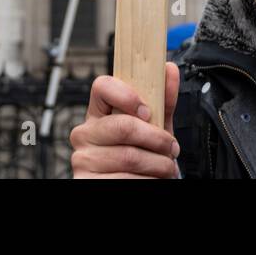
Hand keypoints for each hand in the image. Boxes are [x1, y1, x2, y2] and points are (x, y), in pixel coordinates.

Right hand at [70, 62, 180, 177]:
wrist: (130, 185)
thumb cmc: (140, 153)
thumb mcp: (153, 126)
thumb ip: (162, 100)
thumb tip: (169, 69)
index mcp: (98, 113)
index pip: (101, 87)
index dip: (127, 96)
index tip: (148, 111)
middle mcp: (85, 133)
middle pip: (123, 126)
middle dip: (157, 139)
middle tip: (171, 147)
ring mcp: (84, 159)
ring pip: (129, 157)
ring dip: (158, 164)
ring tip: (166, 167)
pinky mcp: (87, 181)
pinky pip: (125, 179)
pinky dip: (147, 180)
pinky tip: (152, 179)